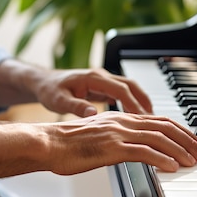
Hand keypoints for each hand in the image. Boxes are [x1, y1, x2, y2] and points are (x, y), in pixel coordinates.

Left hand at [34, 68, 152, 116]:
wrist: (43, 82)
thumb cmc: (49, 91)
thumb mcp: (58, 101)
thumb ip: (75, 107)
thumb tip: (93, 114)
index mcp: (93, 77)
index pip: (120, 89)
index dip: (133, 103)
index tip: (143, 118)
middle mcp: (101, 76)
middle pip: (131, 85)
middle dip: (144, 101)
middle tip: (153, 120)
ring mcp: (102, 80)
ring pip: (129, 88)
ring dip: (140, 101)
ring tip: (149, 120)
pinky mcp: (101, 87)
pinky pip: (122, 93)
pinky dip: (131, 103)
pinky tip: (135, 117)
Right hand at [39, 111, 196, 174]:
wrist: (48, 142)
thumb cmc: (69, 143)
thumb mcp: (98, 135)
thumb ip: (118, 138)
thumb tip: (134, 147)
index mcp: (120, 118)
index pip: (158, 120)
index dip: (179, 130)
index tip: (192, 141)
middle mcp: (122, 121)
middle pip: (164, 126)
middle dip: (186, 139)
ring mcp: (118, 133)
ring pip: (158, 138)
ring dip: (179, 150)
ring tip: (192, 161)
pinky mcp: (111, 147)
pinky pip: (143, 152)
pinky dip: (161, 159)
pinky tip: (172, 167)